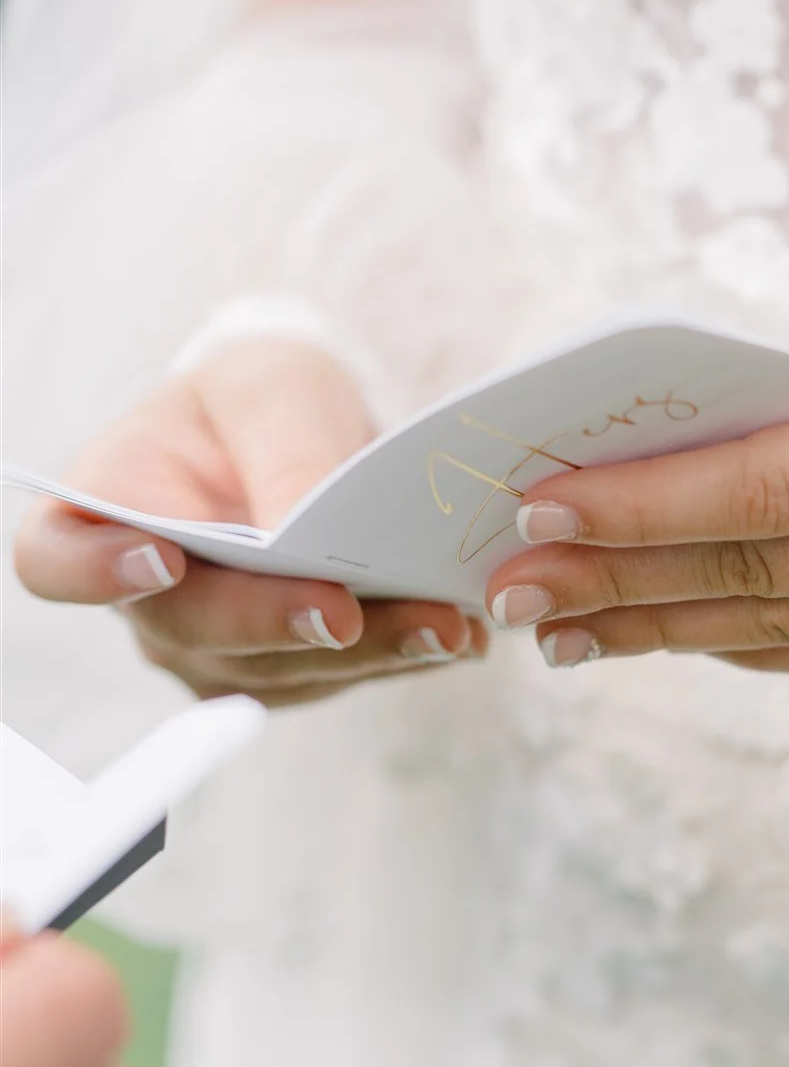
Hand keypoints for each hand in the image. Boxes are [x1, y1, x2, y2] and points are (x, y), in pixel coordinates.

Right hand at [14, 339, 486, 706]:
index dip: (95, 572)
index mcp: (104, 510)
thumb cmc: (264, 398)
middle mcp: (147, 596)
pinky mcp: (286, 670)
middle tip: (345, 610)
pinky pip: (337, 676)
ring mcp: (214, 646)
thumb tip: (299, 532)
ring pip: (276, 669)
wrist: (312, 432)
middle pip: (193, 630)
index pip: (58, 561)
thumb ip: (282, 453)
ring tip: (441, 623)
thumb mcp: (276, 390)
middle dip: (276, 623)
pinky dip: (397, 654)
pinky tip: (453, 631)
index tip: (160, 560)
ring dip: (362, 651)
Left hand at [482, 250, 788, 681]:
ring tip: (565, 634)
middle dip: (617, 581)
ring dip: (669, 633)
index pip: (763, 487)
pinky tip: (688, 638)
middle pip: (755, 574)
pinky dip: (764, 649)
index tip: (538, 503)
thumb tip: (778, 383)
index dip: (641, 502)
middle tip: (505, 591)